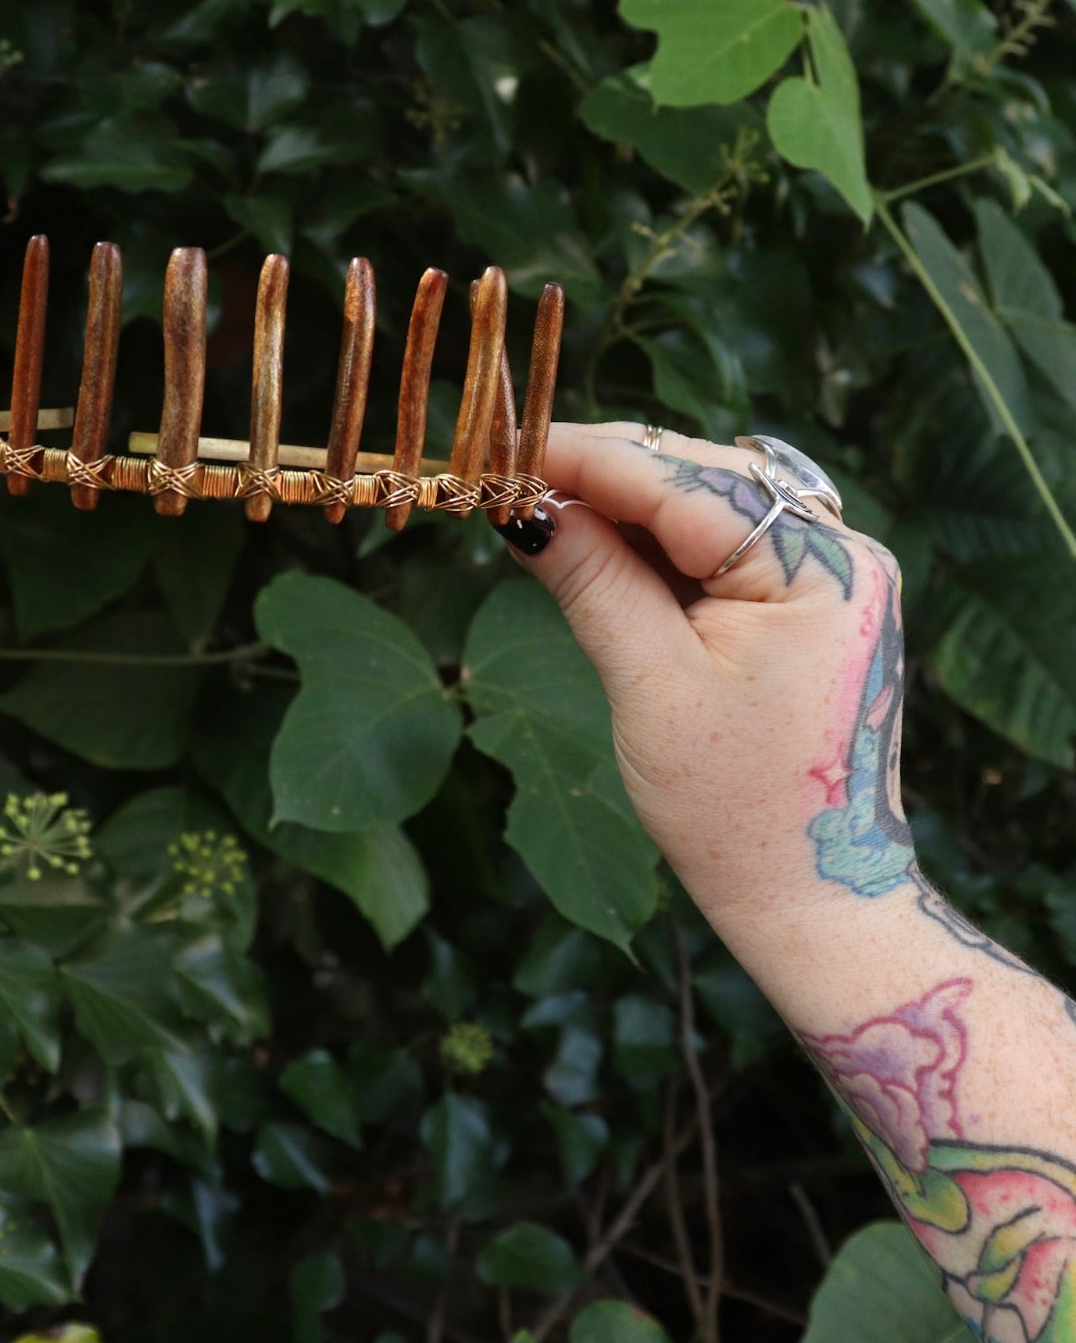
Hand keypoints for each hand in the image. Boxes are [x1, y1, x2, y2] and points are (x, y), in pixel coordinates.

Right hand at [508, 424, 907, 919]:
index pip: (683, 482)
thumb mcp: (651, 687)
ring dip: (622, 507)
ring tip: (540, 511)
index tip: (505, 444)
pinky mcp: (807, 603)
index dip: (586, 457)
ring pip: (705, 507)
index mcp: (818, 568)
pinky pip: (719, 547)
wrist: (811, 898)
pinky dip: (653, 545)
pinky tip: (595, 547)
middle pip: (700, 479)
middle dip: (602, 475)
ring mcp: (828, 576)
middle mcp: (838, 554)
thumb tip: (526, 509)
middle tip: (509, 479)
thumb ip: (593, 583)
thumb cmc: (737, 809)